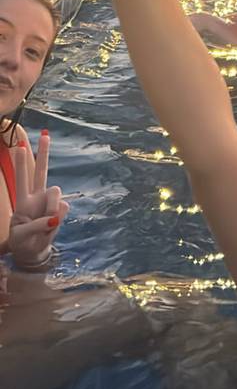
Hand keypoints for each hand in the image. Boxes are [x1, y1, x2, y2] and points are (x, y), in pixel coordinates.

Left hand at [9, 133, 68, 267]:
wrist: (33, 255)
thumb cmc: (22, 243)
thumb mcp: (22, 236)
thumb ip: (37, 224)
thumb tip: (56, 215)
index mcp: (23, 201)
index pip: (21, 178)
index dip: (22, 163)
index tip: (20, 145)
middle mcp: (37, 197)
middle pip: (40, 171)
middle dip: (44, 153)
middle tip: (45, 134)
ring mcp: (49, 203)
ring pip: (56, 190)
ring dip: (51, 206)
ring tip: (47, 224)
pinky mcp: (60, 210)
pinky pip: (63, 209)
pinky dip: (57, 221)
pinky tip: (51, 228)